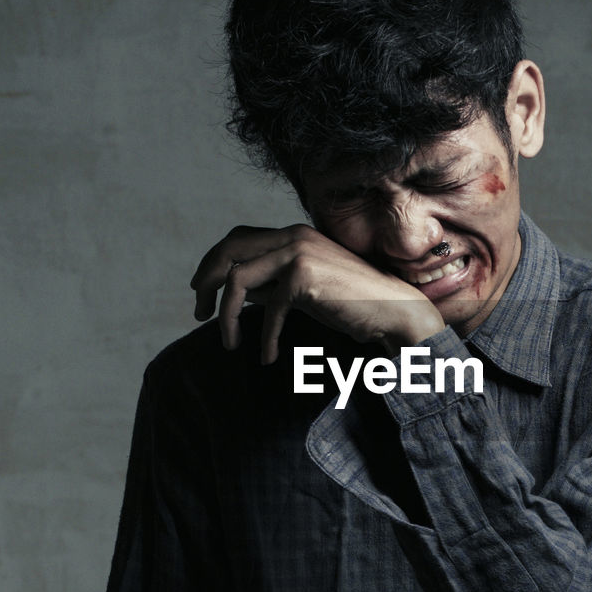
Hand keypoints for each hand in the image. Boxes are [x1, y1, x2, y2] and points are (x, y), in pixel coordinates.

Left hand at [190, 224, 444, 362]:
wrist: (393, 310)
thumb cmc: (352, 303)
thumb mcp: (305, 288)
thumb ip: (273, 282)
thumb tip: (238, 290)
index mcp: (292, 234)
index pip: (237, 239)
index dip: (212, 263)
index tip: (202, 291)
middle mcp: (293, 236)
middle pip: (228, 251)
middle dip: (206, 282)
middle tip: (198, 312)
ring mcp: (298, 253)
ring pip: (238, 280)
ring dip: (227, 316)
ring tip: (228, 342)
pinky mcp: (305, 277)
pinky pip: (268, 310)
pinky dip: (265, 338)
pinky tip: (267, 357)